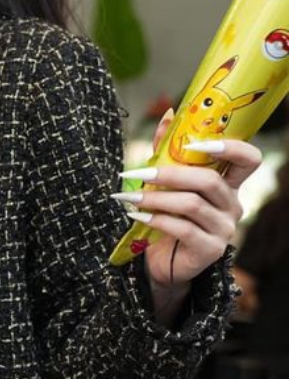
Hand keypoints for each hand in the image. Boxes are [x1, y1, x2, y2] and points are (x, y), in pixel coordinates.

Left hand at [120, 109, 260, 321]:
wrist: (162, 262)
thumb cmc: (167, 218)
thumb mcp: (167, 184)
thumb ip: (168, 152)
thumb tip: (169, 115)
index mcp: (228, 185)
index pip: (249, 159)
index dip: (230, 147)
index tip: (196, 143)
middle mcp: (232, 205)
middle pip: (209, 180)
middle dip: (170, 174)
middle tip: (138, 173)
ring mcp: (224, 229)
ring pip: (192, 204)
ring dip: (156, 198)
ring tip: (129, 197)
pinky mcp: (210, 250)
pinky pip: (183, 228)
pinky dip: (156, 219)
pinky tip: (137, 215)